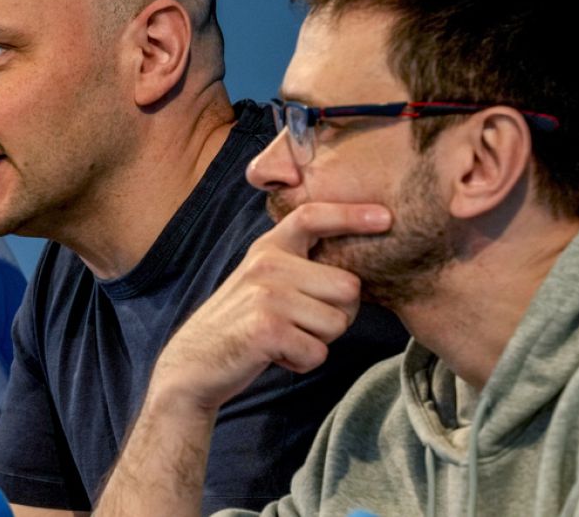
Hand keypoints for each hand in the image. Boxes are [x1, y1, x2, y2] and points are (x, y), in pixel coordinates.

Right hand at [150, 202, 390, 413]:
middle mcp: (267, 264)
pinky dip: (302, 362)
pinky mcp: (267, 328)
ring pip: (337, 323)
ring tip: (284, 338)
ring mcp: (267, 294)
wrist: (193, 365)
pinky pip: (318, 352)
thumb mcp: (262, 282)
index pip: (312, 217)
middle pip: (348, 287)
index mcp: (268, 248)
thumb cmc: (240, 325)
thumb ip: (298, 269)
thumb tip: (353, 274)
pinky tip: (275, 354)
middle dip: (338, 314)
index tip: (385, 217)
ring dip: (318, 341)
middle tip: (303, 324)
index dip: (351, 214)